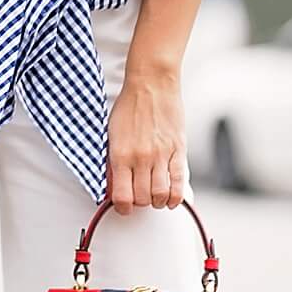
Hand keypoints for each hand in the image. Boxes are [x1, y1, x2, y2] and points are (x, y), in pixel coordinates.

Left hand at [106, 67, 188, 210]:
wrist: (151, 83)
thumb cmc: (129, 105)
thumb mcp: (111, 134)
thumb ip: (112, 162)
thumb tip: (112, 187)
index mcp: (120, 154)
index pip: (122, 197)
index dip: (122, 208)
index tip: (124, 206)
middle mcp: (140, 158)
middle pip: (142, 199)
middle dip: (140, 203)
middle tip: (140, 196)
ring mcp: (161, 155)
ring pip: (161, 195)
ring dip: (158, 201)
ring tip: (155, 196)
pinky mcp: (178, 150)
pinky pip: (179, 183)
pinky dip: (176, 197)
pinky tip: (171, 198)